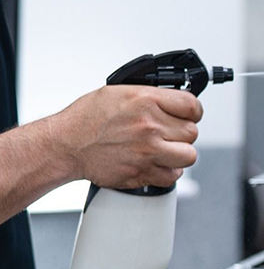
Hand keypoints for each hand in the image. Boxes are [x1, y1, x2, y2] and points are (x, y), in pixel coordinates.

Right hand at [54, 86, 203, 189]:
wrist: (65, 144)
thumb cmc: (88, 118)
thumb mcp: (121, 92)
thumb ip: (153, 96)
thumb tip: (175, 102)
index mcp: (146, 101)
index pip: (193, 106)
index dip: (193, 111)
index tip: (188, 114)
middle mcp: (149, 126)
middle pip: (192, 132)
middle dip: (182, 133)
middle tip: (169, 133)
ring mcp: (147, 152)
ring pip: (189, 156)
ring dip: (180, 153)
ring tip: (166, 149)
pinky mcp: (141, 173)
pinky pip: (173, 176)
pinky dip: (168, 172)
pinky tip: (157, 163)